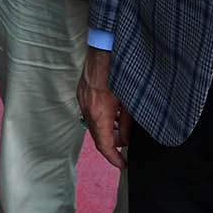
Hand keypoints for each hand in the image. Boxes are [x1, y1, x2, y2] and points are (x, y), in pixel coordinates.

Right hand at [78, 48, 128, 168]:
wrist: (105, 47)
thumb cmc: (120, 70)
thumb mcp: (130, 101)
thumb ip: (127, 123)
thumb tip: (125, 138)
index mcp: (100, 113)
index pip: (104, 145)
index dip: (113, 158)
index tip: (122, 164)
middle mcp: (88, 108)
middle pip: (97, 135)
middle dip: (111, 142)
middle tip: (125, 145)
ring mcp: (83, 99)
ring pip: (94, 123)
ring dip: (106, 129)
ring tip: (122, 126)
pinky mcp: (82, 91)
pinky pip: (90, 111)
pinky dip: (101, 117)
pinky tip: (114, 111)